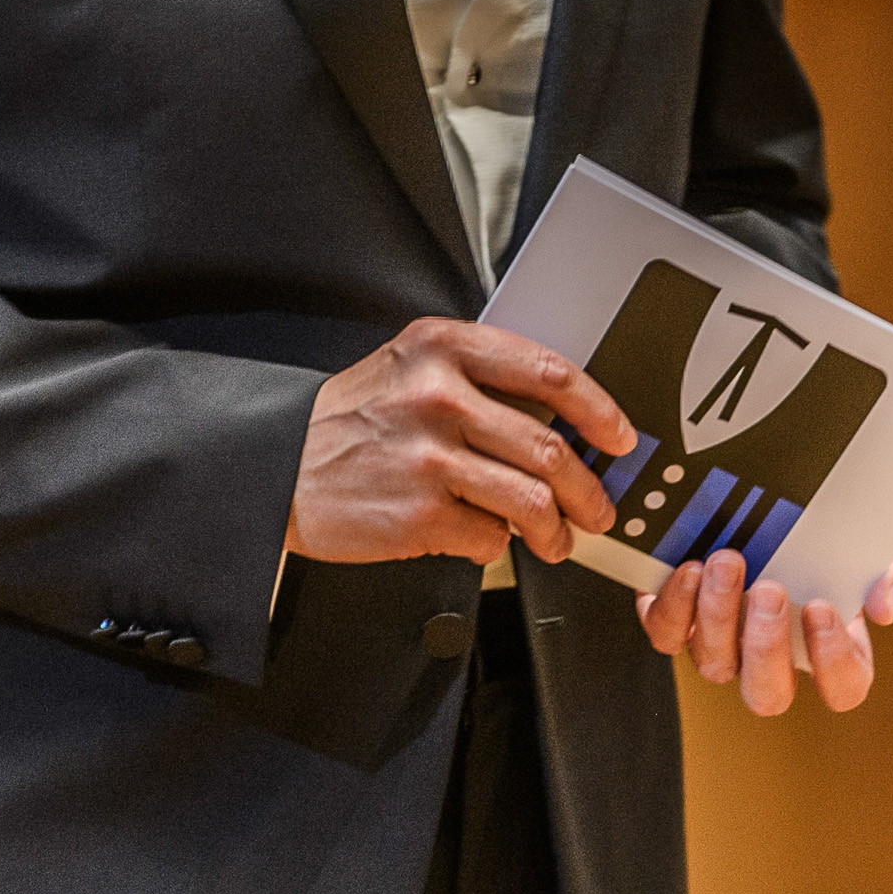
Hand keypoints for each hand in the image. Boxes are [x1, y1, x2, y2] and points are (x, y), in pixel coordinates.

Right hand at [290, 318, 633, 567]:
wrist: (272, 469)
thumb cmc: (350, 421)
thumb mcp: (409, 368)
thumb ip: (478, 379)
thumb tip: (561, 417)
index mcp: (443, 348)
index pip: (549, 372)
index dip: (599, 408)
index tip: (620, 436)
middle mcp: (439, 396)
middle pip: (550, 447)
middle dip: (588, 489)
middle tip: (599, 507)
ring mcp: (428, 457)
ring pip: (530, 500)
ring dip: (554, 529)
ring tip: (556, 540)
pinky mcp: (417, 514)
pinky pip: (487, 537)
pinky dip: (494, 545)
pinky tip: (483, 540)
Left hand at [641, 538, 892, 716]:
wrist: (759, 496)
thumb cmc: (822, 529)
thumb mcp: (870, 537)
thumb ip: (890, 566)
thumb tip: (880, 610)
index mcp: (828, 648)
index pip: (843, 687)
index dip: (833, 662)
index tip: (822, 608)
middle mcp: (771, 659)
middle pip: (767, 693)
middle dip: (766, 646)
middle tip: (770, 590)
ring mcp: (723, 646)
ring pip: (714, 663)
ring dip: (719, 615)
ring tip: (728, 561)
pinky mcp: (679, 622)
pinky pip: (669, 634)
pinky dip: (676, 605)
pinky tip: (691, 567)